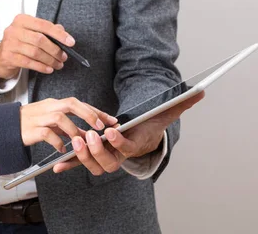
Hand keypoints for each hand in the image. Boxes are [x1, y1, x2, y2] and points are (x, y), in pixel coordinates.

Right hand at [0, 14, 73, 81]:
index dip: (59, 34)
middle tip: (63, 57)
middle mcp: (14, 30)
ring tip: (57, 64)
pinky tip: (48, 69)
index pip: (44, 25)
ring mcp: (9, 43)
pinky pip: (29, 63)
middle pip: (40, 40)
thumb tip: (63, 32)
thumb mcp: (31, 33)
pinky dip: (41, 67)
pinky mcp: (8, 57)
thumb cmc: (19, 43)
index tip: (70, 42)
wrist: (1, 57)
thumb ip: (47, 30)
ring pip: (35, 52)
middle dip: (55, 50)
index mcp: (21, 20)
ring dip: (50, 60)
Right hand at [20, 97, 117, 152]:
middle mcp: (48, 107)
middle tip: (100, 127)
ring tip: (79, 141)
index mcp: (54, 104)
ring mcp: (39, 117)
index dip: (96, 111)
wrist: (5, 127)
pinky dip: (57, 141)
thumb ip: (69, 126)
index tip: (111, 120)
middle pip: (71, 104)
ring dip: (73, 130)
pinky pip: (47, 133)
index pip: (79, 103)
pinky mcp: (31, 129)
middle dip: (88, 114)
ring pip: (60, 117)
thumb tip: (88, 134)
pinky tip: (62, 149)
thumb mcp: (51, 123)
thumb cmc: (30, 124)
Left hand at [54, 91, 204, 174]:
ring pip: (93, 164)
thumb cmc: (149, 125)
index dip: (119, 142)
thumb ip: (179, 104)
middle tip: (90, 136)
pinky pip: (80, 163)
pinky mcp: (92, 155)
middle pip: (108, 163)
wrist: (139, 135)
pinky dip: (69, 164)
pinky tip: (57, 166)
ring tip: (76, 141)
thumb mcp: (164, 113)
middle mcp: (118, 155)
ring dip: (83, 156)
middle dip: (98, 151)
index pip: (127, 148)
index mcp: (134, 145)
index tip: (112, 131)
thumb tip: (200, 92)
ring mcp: (104, 156)